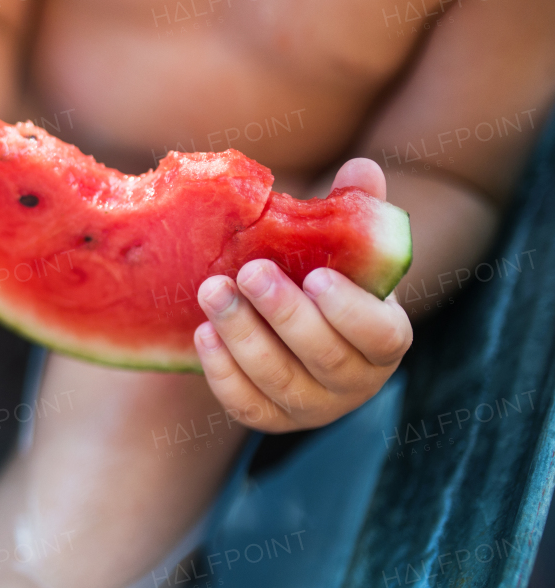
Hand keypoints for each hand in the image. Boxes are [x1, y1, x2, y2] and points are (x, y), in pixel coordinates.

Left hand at [193, 158, 413, 432]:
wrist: (282, 321)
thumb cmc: (318, 275)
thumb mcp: (339, 245)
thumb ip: (355, 209)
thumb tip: (362, 169)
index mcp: (384, 338)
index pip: (380, 335)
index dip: (349, 311)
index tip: (316, 276)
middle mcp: (355, 381)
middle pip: (323, 358)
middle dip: (283, 315)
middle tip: (248, 273)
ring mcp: (312, 406)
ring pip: (280, 381)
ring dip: (243, 337)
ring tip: (212, 292)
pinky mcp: (270, 418)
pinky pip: (247, 405)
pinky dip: (223, 373)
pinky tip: (203, 334)